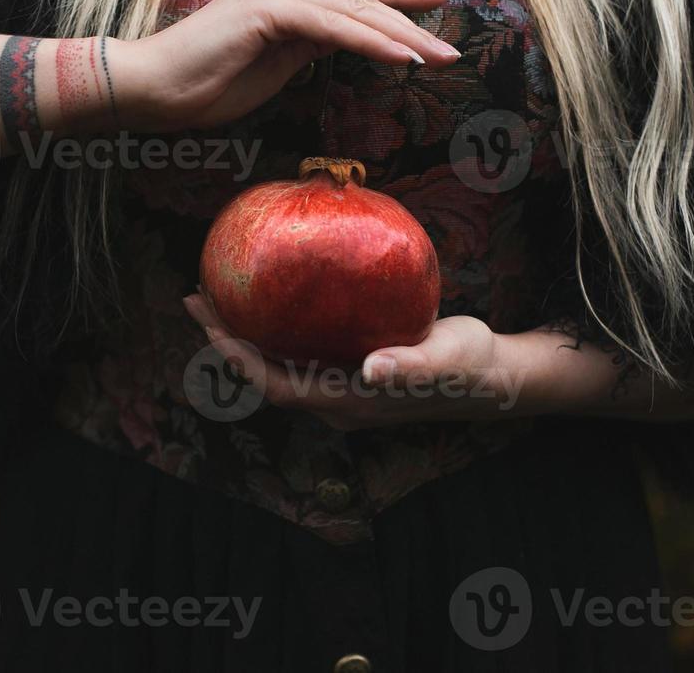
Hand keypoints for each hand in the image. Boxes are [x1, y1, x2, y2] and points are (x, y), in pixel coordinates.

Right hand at [115, 0, 456, 130]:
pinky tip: (403, 57)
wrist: (153, 87)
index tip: (436, 4)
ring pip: (355, 11)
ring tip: (439, 55)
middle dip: (412, 19)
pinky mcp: (269, 12)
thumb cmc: (205, 84)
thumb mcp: (273, 65)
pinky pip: (334, 27)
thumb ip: (307, 47)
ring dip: (403, 35)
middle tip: (451, 42)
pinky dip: (372, 43)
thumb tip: (342, 43)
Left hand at [183, 293, 532, 429]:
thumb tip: (372, 370)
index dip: (233, 355)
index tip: (207, 316)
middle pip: (262, 374)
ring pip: (277, 362)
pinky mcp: (351, 368)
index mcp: (345, 403)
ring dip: (245, 331)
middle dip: (225, 339)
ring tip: (221, 289)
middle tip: (197, 293)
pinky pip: (299, 348)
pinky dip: (275, 322)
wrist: (496, 374)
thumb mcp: (444, 361)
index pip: (271, 384)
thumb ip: (408, 367)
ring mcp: (340, 386)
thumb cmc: (471, 367)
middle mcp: (334, 400)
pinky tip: (273, 290)